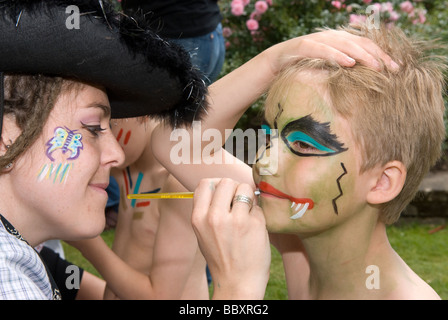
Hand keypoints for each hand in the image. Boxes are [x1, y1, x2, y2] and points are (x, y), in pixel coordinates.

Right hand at [191, 178, 270, 299]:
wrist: (238, 283)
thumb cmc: (221, 258)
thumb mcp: (202, 234)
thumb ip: (207, 210)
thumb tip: (219, 187)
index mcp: (198, 218)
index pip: (205, 183)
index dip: (216, 184)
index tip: (224, 193)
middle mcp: (214, 217)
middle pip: (226, 182)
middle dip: (235, 188)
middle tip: (239, 202)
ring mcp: (236, 220)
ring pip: (245, 188)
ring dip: (248, 198)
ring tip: (247, 213)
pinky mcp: (255, 224)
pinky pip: (258, 205)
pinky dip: (258, 212)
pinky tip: (254, 227)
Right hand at [265, 28, 398, 74]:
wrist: (274, 63)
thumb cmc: (302, 68)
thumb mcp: (326, 70)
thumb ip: (342, 71)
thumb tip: (364, 85)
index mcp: (340, 41)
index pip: (366, 44)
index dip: (382, 54)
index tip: (397, 68)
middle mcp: (332, 36)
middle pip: (361, 42)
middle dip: (378, 55)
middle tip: (393, 69)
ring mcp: (318, 39)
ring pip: (345, 44)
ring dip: (363, 55)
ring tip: (376, 66)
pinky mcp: (304, 46)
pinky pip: (324, 50)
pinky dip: (338, 55)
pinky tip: (349, 63)